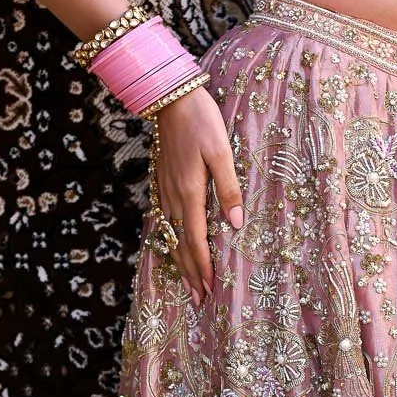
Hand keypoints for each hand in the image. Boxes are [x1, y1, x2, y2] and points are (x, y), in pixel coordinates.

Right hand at [151, 85, 242, 305]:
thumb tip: (235, 222)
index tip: (209, 290)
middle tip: (198, 299)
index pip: (196, 240)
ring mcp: (164, 190)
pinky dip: (170, 241)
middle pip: (181, 245)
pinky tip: (173, 247)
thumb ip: (228, 187)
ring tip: (187, 284)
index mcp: (190, 192)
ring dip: (179, 262)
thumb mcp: (221, 151)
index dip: (203, 267)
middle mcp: (173, 197)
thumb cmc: (201, 121)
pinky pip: (164, 220)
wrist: (169, 97)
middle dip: (191, 274)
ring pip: (171, 235)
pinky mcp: (162, 181)